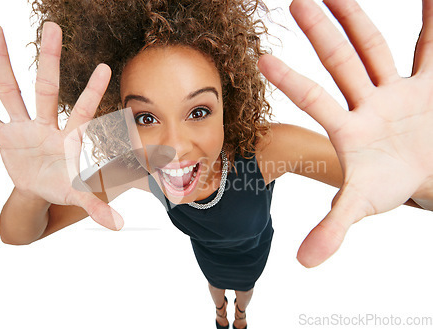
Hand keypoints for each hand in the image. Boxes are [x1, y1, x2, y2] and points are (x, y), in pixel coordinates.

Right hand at [0, 22, 122, 230]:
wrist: (40, 188)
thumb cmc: (63, 185)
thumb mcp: (78, 196)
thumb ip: (96, 206)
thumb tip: (118, 225)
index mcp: (68, 138)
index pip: (83, 111)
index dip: (91, 91)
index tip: (103, 67)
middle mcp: (45, 124)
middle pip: (47, 88)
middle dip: (49, 60)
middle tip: (53, 26)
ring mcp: (21, 126)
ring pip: (9, 90)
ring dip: (0, 61)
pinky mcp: (1, 134)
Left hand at [258, 0, 432, 266]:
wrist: (426, 174)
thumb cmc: (390, 185)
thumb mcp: (362, 204)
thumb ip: (333, 228)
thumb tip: (304, 263)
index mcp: (348, 128)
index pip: (315, 99)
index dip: (291, 81)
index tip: (261, 60)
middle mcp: (367, 102)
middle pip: (341, 62)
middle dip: (322, 33)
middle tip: (296, 1)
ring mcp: (396, 88)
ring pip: (375, 47)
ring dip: (358, 18)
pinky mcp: (427, 83)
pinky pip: (429, 48)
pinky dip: (431, 22)